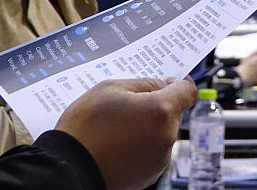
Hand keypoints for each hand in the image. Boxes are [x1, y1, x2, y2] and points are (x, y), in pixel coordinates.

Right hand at [56, 77, 196, 189]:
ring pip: (161, 133)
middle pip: (173, 113)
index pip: (188, 91)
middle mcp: (166, 137)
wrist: (68, 168)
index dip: (179, 83)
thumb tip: (163, 85)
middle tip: (127, 105)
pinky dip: (140, 146)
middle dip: (156, 106)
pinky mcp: (148, 175)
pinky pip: (151, 152)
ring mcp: (159, 159)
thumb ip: (144, 83)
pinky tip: (117, 144)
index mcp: (161, 112)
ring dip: (148, 127)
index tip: (169, 82)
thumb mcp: (111, 88)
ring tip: (117, 127)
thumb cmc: (85, 127)